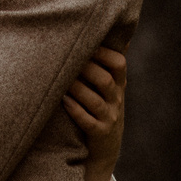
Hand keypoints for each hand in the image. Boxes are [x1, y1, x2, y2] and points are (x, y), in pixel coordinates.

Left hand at [65, 46, 126, 180]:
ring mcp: (109, 118)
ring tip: (62, 80)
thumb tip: (116, 30)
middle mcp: (116, 100)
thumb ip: (110, 62)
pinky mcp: (99, 134)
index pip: (119, 64)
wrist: (105, 149)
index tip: (86, 42)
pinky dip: (75, 110)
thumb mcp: (112, 86)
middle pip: (106, 80)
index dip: (103, 52)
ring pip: (95, 101)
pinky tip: (63, 100)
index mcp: (119, 84)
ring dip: (77, 88)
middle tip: (68, 59)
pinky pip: (88, 122)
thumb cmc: (104, 107)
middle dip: (87, 68)